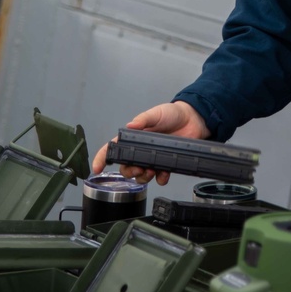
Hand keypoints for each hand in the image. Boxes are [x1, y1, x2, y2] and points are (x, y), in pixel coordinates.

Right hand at [90, 101, 210, 185]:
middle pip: (126, 167)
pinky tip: (163, 174)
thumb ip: (143, 119)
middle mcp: (141, 150)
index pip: (113, 148)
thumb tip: (130, 124)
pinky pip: (159, 177)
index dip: (103, 158)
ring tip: (151, 171)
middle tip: (137, 168)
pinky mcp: (166, 163)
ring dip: (143, 177)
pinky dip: (160, 178)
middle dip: (129, 171)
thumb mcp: (156, 113)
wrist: (193, 119)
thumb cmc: (172, 114)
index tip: (97, 168)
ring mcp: (153, 158)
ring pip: (141, 175)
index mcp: (134, 137)